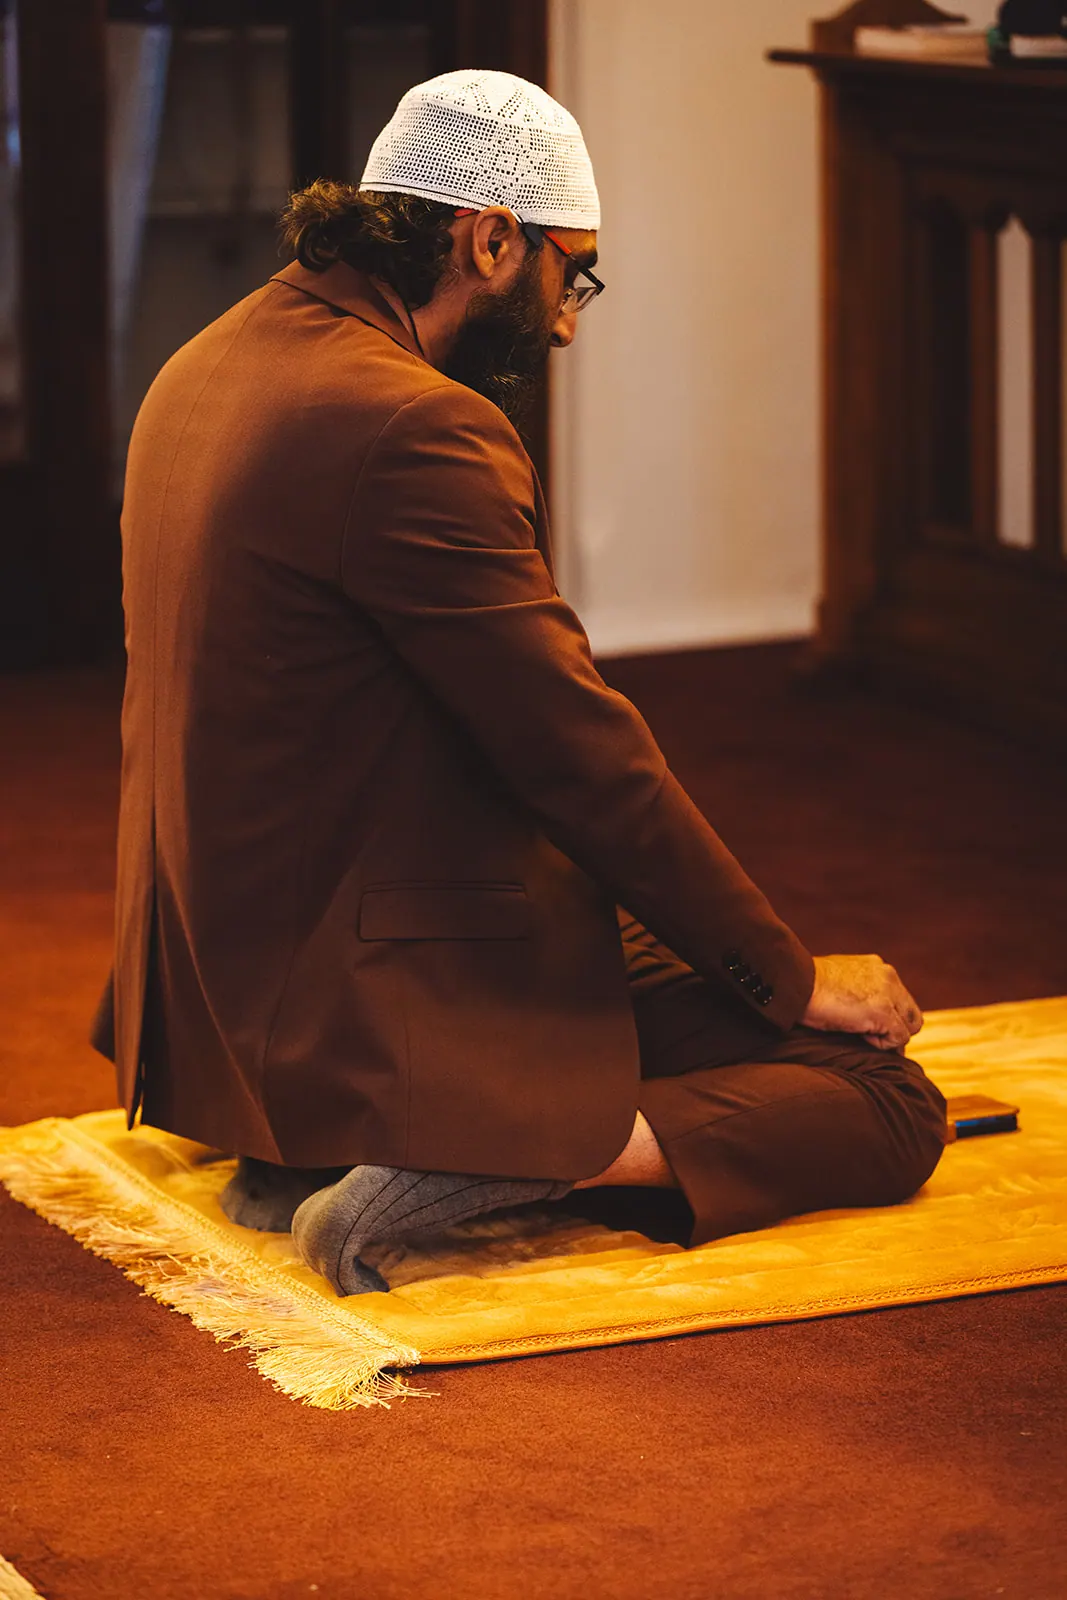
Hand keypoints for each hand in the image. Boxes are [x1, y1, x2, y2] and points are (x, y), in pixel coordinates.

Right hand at [802, 954, 922, 1050]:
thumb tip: (866, 1015)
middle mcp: (888, 976)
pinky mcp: (882, 1011)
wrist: (795, 982)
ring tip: (862, 1033)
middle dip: (896, 1029)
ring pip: (910, 1027)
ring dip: (889, 1036)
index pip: (900, 999)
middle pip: (912, 1014)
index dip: (889, 1018)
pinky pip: (899, 1038)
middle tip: (870, 1036)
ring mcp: (887, 993)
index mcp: (878, 967)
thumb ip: (860, 990)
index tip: (866, 1025)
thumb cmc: (807, 986)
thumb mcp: (841, 980)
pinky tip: (859, 1034)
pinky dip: (882, 1044)